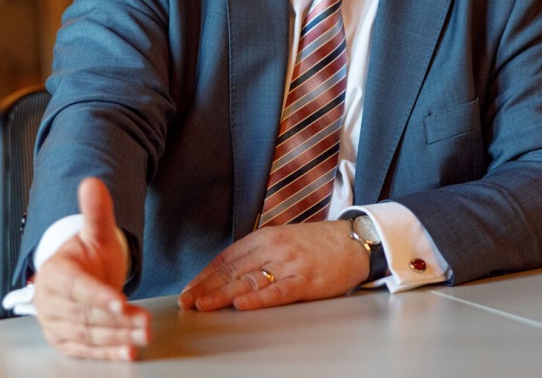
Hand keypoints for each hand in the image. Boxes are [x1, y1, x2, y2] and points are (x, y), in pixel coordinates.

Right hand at [33, 178, 149, 359]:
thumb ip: (96, 212)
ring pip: (88, 334)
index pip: (77, 287)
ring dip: (118, 337)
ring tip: (144, 334)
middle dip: (117, 320)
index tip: (120, 302)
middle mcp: (50, 302)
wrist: (77, 277)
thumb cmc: (87, 257)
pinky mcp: (64, 341)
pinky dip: (108, 353)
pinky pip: (86, 350)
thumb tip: (93, 182)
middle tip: (145, 320)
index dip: (98, 296)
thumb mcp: (96, 233)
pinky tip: (129, 352)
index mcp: (55, 274)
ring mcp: (56, 324)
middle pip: (85, 314)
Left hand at [178, 220, 369, 311]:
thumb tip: (228, 273)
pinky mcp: (305, 280)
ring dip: (222, 294)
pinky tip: (241, 304)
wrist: (355, 241)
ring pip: (249, 280)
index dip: (205, 275)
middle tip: (187, 301)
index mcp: (265, 237)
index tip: (189, 289)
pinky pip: (277, 291)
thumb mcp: (283, 240)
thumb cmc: (318, 244)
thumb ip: (258, 253)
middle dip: (206, 287)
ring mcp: (289, 263)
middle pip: (232, 270)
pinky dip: (258, 299)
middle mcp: (273, 248)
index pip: (227, 257)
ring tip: (203, 305)